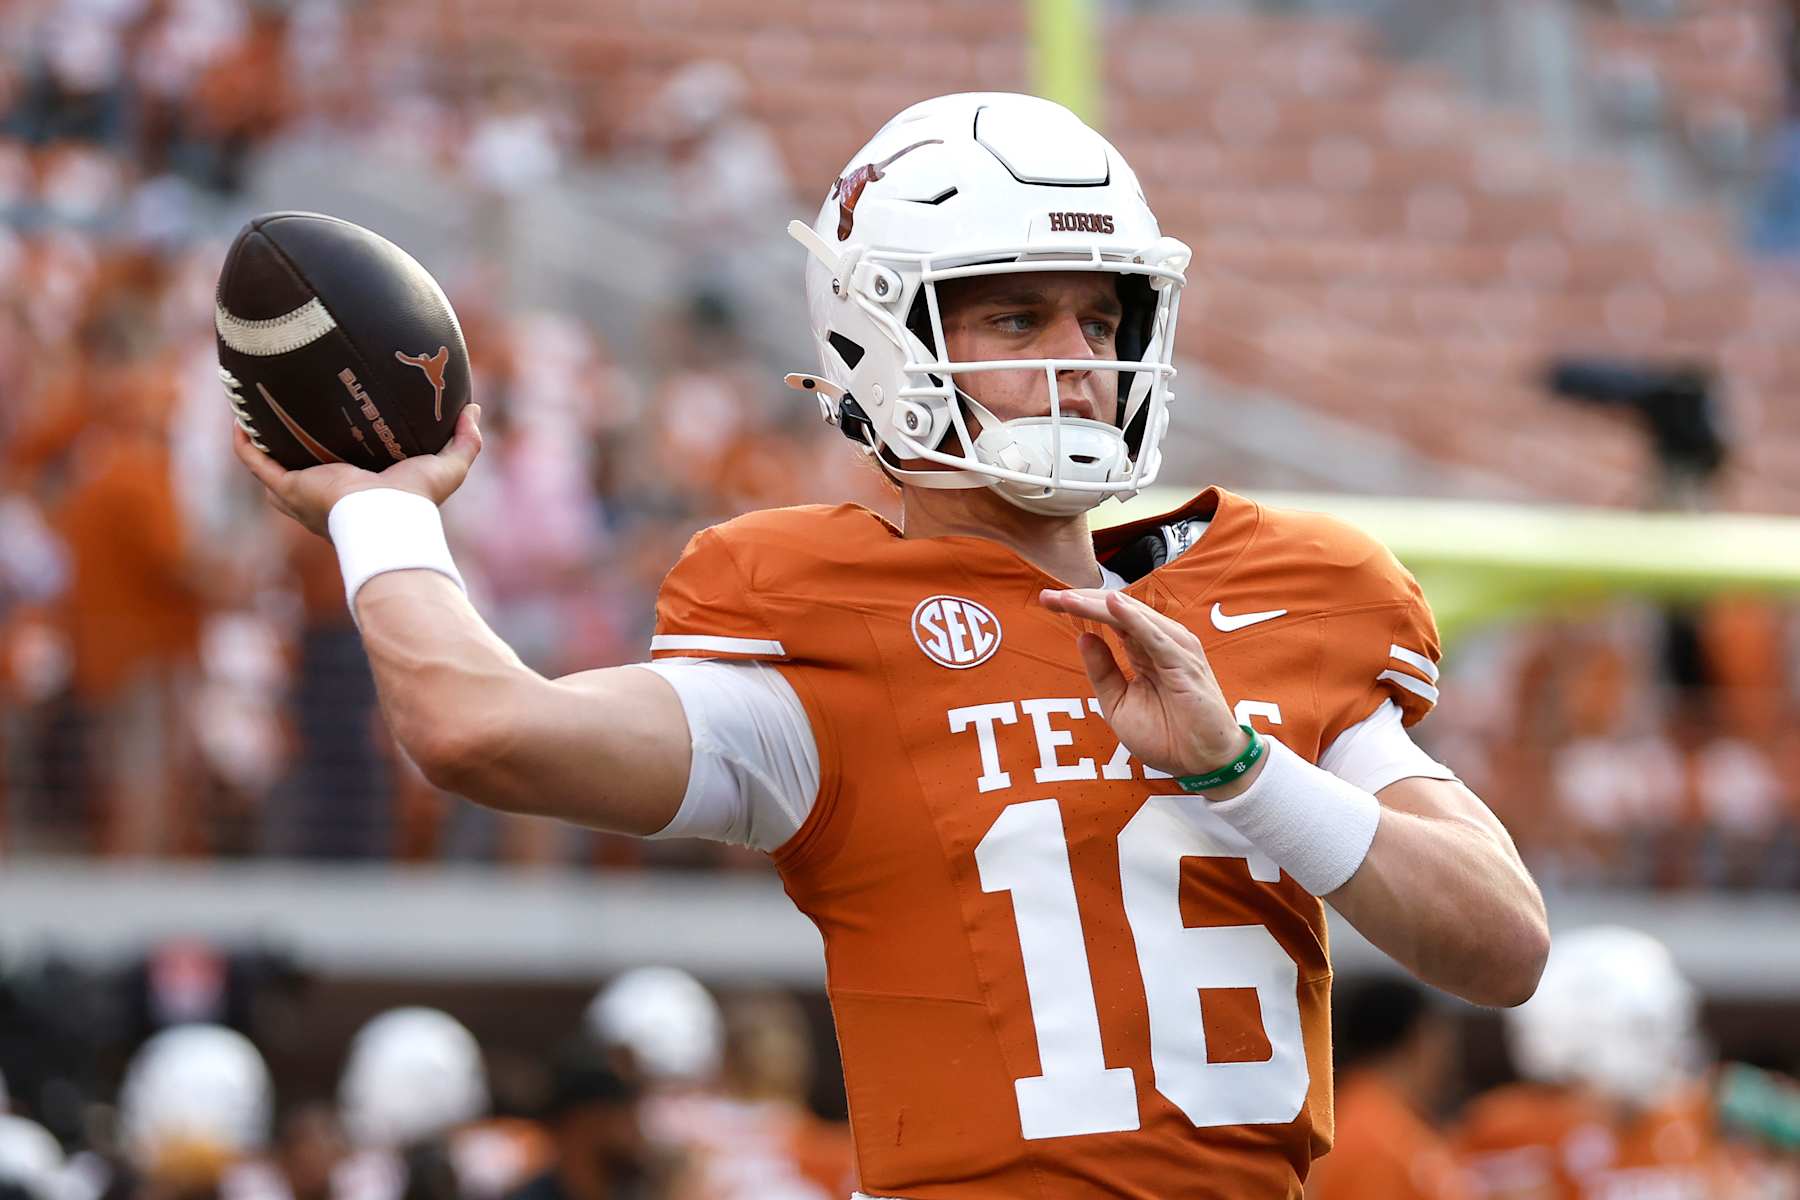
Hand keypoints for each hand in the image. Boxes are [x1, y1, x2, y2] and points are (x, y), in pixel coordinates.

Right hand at [233, 404, 482, 538]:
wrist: (388, 519)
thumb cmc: (418, 501)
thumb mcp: (448, 467)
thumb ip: (465, 441)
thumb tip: (473, 409)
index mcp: (361, 492)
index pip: (347, 473)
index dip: (339, 452)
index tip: (339, 423)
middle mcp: (328, 495)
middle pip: (303, 473)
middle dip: (292, 450)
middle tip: (288, 418)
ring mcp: (304, 492)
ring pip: (274, 471)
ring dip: (262, 447)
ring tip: (255, 419)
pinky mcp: (290, 487)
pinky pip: (257, 464)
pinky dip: (246, 446)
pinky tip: (239, 423)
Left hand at [1038, 587, 1263, 797]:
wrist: (1201, 763)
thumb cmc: (1166, 735)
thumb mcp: (1119, 704)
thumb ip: (1102, 671)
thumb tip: (1083, 637)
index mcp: (1145, 650)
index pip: (1109, 619)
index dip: (1079, 608)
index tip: (1047, 602)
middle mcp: (1160, 642)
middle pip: (1117, 611)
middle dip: (1081, 601)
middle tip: (1048, 596)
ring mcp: (1174, 649)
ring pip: (1131, 617)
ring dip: (1099, 605)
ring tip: (1068, 597)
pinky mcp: (1183, 663)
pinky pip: (1154, 635)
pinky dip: (1132, 618)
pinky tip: (1110, 604)